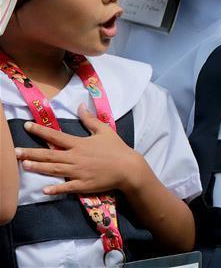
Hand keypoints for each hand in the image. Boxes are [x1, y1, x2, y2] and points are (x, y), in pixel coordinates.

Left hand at [15, 104, 147, 196]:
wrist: (128, 168)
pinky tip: (44, 190)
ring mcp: (78, 172)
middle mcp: (76, 157)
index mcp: (80, 143)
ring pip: (54, 169)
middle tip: (15, 152)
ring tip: (24, 165)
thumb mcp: (104, 130)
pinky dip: (55, 188)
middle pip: (50, 154)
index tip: (27, 126)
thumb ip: (90, 119)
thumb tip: (80, 105)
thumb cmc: (116, 148)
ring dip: (38, 168)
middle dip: (31, 153)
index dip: (40, 131)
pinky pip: (67, 187)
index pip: (56, 136)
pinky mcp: (83, 185)